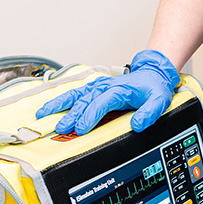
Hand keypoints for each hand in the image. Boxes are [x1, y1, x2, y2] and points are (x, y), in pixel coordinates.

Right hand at [35, 50, 179, 134]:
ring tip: (43, 114)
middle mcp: (104, 87)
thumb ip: (149, 113)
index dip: (90, 116)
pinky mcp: (93, 89)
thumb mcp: (159, 101)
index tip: (81, 129)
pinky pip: (74, 94)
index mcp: (118, 90)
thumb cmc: (153, 88)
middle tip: (62, 128)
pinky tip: (49, 108)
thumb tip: (137, 125)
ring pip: (75, 96)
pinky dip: (60, 100)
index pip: (101, 104)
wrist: (152, 74)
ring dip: (59, 105)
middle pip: (84, 102)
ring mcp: (97, 87)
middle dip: (72, 115)